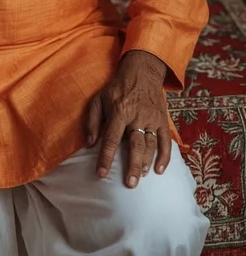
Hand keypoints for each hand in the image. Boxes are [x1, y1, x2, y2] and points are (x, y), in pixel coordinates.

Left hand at [85, 49, 170, 187]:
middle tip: (130, 184)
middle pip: (135, 144)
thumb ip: (93, 121)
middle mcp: (137, 116)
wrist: (142, 71)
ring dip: (146, 162)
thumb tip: (89, 143)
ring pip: (150, 144)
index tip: (101, 175)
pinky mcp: (162, 119)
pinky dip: (165, 156)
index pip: (111, 139)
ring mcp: (152, 119)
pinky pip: (165, 140)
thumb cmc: (117, 87)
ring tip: (140, 176)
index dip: (106, 158)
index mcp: (119, 111)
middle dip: (132, 165)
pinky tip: (160, 170)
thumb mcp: (99, 99)